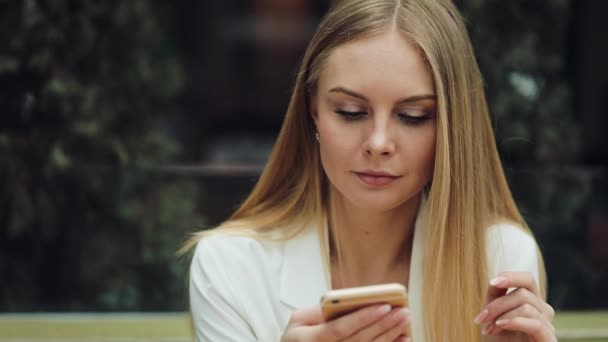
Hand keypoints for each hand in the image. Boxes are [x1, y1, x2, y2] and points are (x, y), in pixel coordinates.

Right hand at [281, 304, 409, 341]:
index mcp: (311, 340)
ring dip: (390, 336)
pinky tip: (401, 339)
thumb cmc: (297, 339)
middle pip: (360, 340)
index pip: (341, 328)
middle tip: (403, 311)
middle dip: (384, 325)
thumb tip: (346, 302)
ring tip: (405, 321)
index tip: (384, 305)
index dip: (363, 317)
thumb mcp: (297, 321)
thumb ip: (318, 311)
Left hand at [474, 272, 555, 340]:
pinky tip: (499, 326)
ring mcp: (548, 326)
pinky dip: (514, 321)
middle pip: (522, 293)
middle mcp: (543, 311)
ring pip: (526, 306)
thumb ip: (496, 296)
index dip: (511, 276)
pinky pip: (535, 323)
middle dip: (497, 304)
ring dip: (501, 315)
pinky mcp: (549, 340)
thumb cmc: (499, 340)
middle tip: (481, 319)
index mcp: (531, 301)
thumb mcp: (493, 314)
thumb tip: (495, 280)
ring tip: (488, 329)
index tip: (492, 282)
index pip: (528, 279)